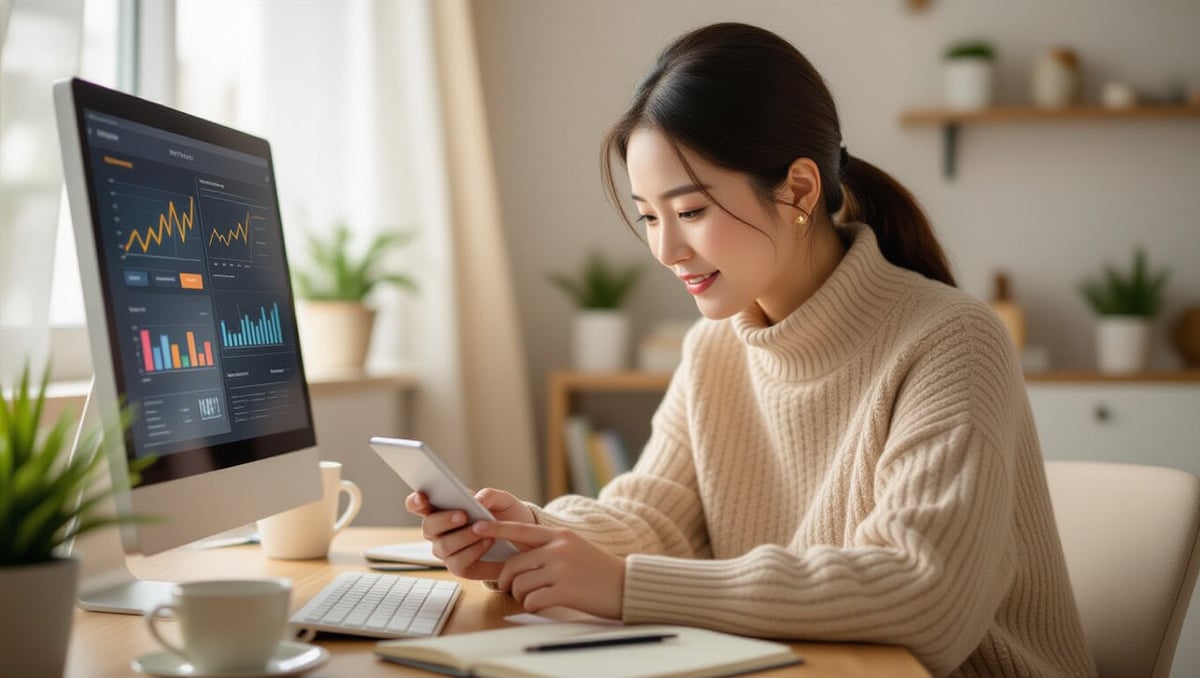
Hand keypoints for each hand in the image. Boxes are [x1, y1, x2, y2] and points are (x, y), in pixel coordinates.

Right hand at [404, 488, 534, 580]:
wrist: (524, 541)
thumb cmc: (507, 517)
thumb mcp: (503, 501)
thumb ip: (491, 495)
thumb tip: (477, 498)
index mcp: (442, 509)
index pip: (418, 505)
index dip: (415, 501)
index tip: (422, 497)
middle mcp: (440, 532)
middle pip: (428, 527)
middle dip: (443, 520)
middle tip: (462, 515)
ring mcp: (448, 551)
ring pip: (442, 547)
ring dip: (462, 537)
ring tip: (482, 529)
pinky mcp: (460, 568)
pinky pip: (457, 563)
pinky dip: (473, 551)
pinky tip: (487, 542)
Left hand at [473, 521, 625, 619]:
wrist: (626, 585)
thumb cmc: (597, 569)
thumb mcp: (574, 547)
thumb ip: (548, 547)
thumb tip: (517, 560)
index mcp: (559, 535)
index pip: (520, 529)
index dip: (495, 529)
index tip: (476, 528)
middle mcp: (558, 549)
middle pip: (514, 564)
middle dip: (507, 580)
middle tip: (510, 587)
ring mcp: (562, 570)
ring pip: (520, 584)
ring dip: (520, 595)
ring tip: (532, 596)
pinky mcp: (565, 591)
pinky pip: (532, 601)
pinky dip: (531, 606)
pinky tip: (542, 604)